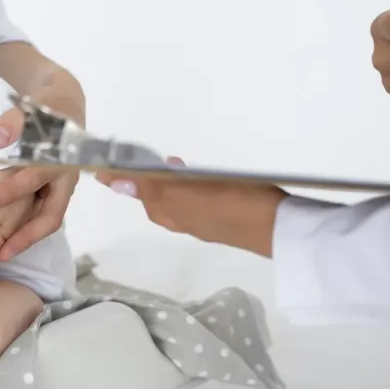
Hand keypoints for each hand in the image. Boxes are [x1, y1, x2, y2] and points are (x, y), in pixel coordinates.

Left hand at [0, 105, 78, 260]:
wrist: (67, 107)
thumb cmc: (50, 107)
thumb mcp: (35, 106)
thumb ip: (15, 120)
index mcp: (62, 157)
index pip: (35, 178)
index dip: (10, 191)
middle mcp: (66, 178)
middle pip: (51, 216)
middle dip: (26, 236)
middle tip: (1, 252)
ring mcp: (62, 188)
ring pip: (48, 220)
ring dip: (27, 238)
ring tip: (2, 254)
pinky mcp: (55, 192)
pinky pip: (43, 215)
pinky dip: (27, 228)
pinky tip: (6, 239)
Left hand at [97, 157, 287, 257]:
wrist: (280, 228)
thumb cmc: (234, 205)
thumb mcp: (189, 192)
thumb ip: (153, 187)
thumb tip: (113, 183)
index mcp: (172, 215)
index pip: (140, 195)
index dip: (124, 180)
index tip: (109, 164)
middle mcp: (185, 221)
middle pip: (156, 200)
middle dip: (144, 181)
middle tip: (137, 160)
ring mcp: (206, 220)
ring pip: (177, 199)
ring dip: (168, 182)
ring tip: (169, 163)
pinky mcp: (226, 215)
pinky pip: (198, 199)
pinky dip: (189, 186)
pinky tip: (200, 175)